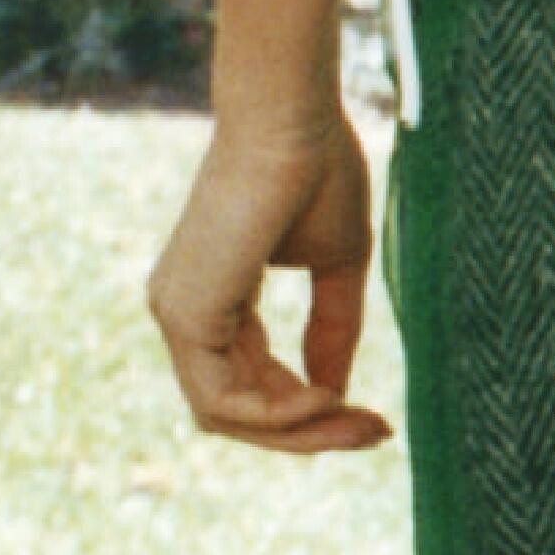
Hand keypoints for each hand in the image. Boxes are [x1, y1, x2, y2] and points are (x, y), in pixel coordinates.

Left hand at [149, 110, 393, 453]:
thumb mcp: (337, 265)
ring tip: (359, 422)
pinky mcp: (187, 314)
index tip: (376, 419)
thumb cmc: (317, 170)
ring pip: (228, 416)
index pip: (253, 385)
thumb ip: (333, 326)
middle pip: (239, 412)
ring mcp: (178, 315)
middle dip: (311, 433)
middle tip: (377, 434)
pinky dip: (277, 414)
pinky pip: (223, 399)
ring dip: (299, 431)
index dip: (314, 411)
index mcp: (214, 299)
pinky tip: (327, 398)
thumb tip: (335, 390)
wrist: (292, 120)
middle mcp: (185, 313)